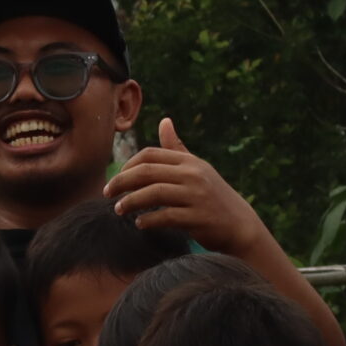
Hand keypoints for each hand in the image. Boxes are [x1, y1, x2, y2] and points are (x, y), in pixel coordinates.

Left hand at [105, 120, 267, 255]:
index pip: (150, 155)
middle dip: (120, 182)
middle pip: (146, 172)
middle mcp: (193, 175)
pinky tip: (139, 223)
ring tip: (118, 209)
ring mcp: (197, 195)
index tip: (116, 179)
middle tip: (106, 193)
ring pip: (153, 193)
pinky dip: (148, 220)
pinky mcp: (198, 217)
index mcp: (189, 162)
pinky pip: (165, 216)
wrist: (239, 225)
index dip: (127, 166)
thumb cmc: (210, 196)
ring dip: (130, 202)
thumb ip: (176, 149)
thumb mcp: (196, 169)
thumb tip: (164, 121)